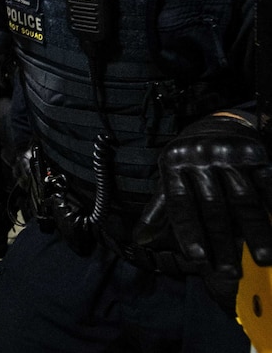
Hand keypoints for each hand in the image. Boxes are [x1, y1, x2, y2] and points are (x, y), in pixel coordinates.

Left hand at [134, 114, 271, 278]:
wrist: (217, 124)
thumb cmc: (189, 162)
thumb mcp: (170, 178)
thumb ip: (158, 210)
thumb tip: (140, 240)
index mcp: (172, 164)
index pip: (179, 205)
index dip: (188, 233)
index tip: (198, 260)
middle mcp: (197, 157)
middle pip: (212, 209)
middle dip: (222, 244)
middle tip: (231, 274)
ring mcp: (226, 153)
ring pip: (243, 200)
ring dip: (255, 233)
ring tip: (263, 260)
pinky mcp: (253, 151)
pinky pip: (267, 184)